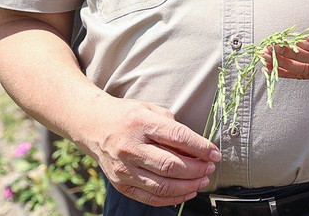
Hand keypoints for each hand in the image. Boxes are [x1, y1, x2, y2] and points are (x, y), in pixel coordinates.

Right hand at [80, 95, 219, 206]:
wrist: (93, 125)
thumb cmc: (127, 116)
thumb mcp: (152, 110)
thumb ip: (173, 128)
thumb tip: (197, 148)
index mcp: (141, 123)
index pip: (177, 137)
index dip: (201, 147)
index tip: (215, 153)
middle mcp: (131, 148)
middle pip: (171, 165)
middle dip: (197, 169)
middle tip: (210, 168)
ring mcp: (124, 169)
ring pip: (162, 185)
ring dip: (188, 186)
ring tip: (202, 180)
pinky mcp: (121, 184)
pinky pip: (150, 197)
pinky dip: (172, 198)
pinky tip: (186, 192)